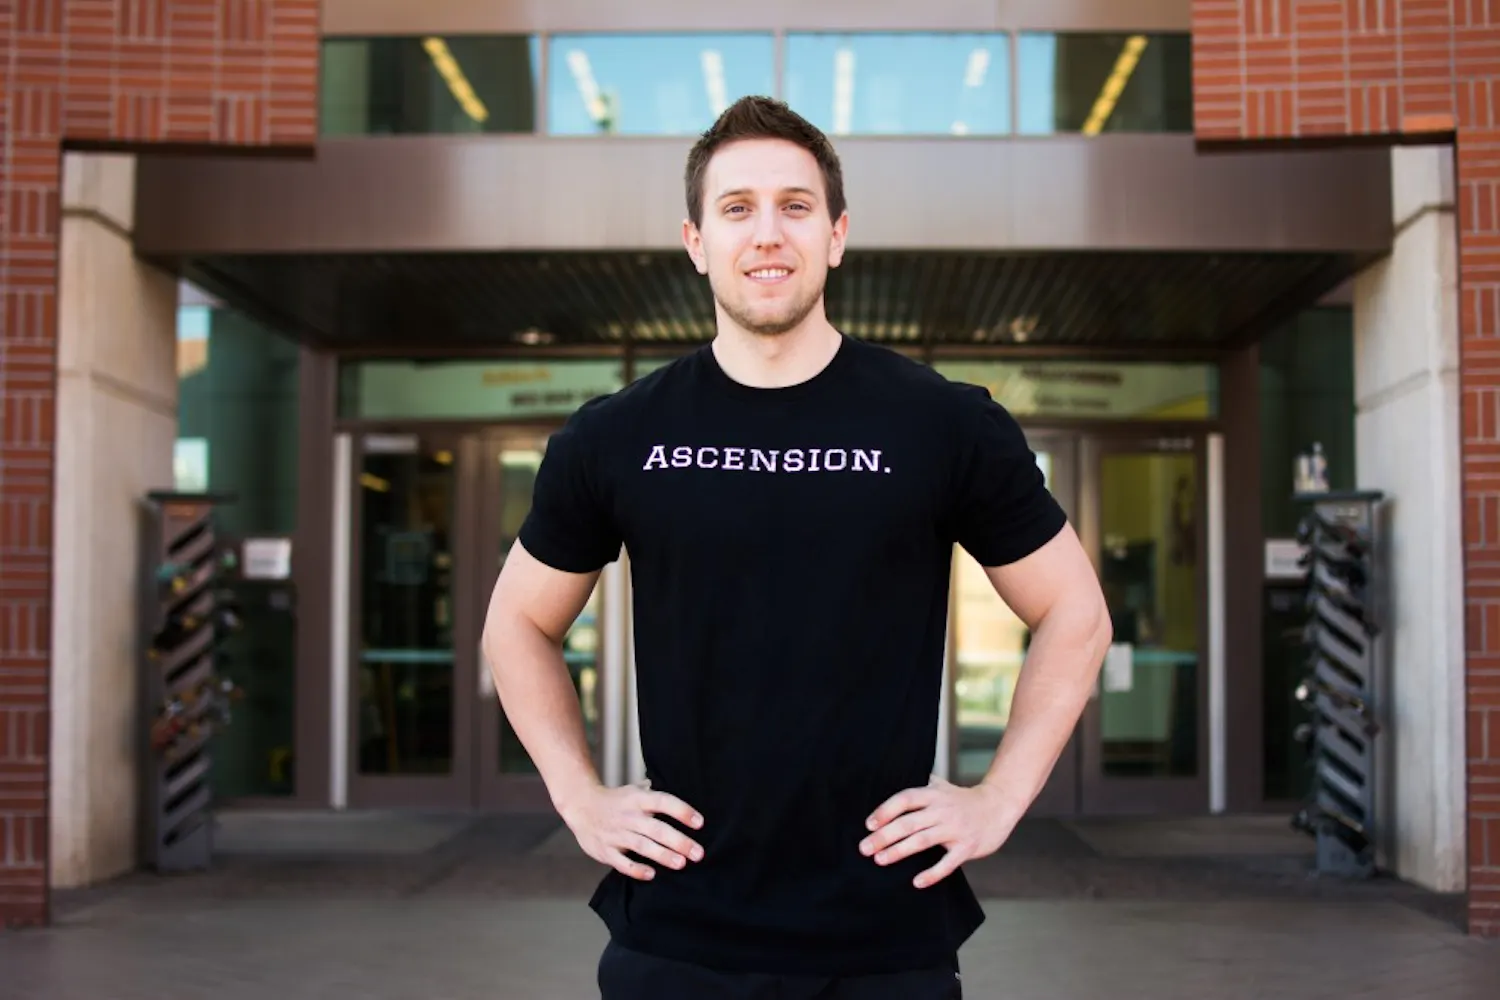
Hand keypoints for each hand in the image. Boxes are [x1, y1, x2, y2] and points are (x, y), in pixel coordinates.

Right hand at [560, 780, 705, 881]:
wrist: (581, 806)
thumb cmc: (616, 801)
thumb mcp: (634, 790)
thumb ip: (656, 794)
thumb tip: (684, 790)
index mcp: (637, 799)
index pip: (662, 801)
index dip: (681, 811)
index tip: (700, 822)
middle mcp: (628, 816)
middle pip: (656, 829)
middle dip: (678, 841)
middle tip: (698, 852)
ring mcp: (616, 834)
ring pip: (642, 846)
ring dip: (663, 855)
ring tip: (681, 863)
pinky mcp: (605, 851)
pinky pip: (621, 862)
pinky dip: (636, 869)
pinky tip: (652, 875)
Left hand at [860, 775, 1020, 888]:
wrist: (998, 806)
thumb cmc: (961, 799)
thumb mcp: (940, 786)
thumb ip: (917, 785)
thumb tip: (888, 779)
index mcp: (933, 794)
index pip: (905, 799)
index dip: (886, 810)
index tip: (868, 824)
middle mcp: (942, 810)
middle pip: (909, 822)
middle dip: (884, 836)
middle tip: (864, 848)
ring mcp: (955, 829)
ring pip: (923, 841)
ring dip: (900, 851)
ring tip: (880, 860)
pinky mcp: (967, 847)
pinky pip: (948, 863)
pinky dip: (932, 873)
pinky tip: (916, 882)